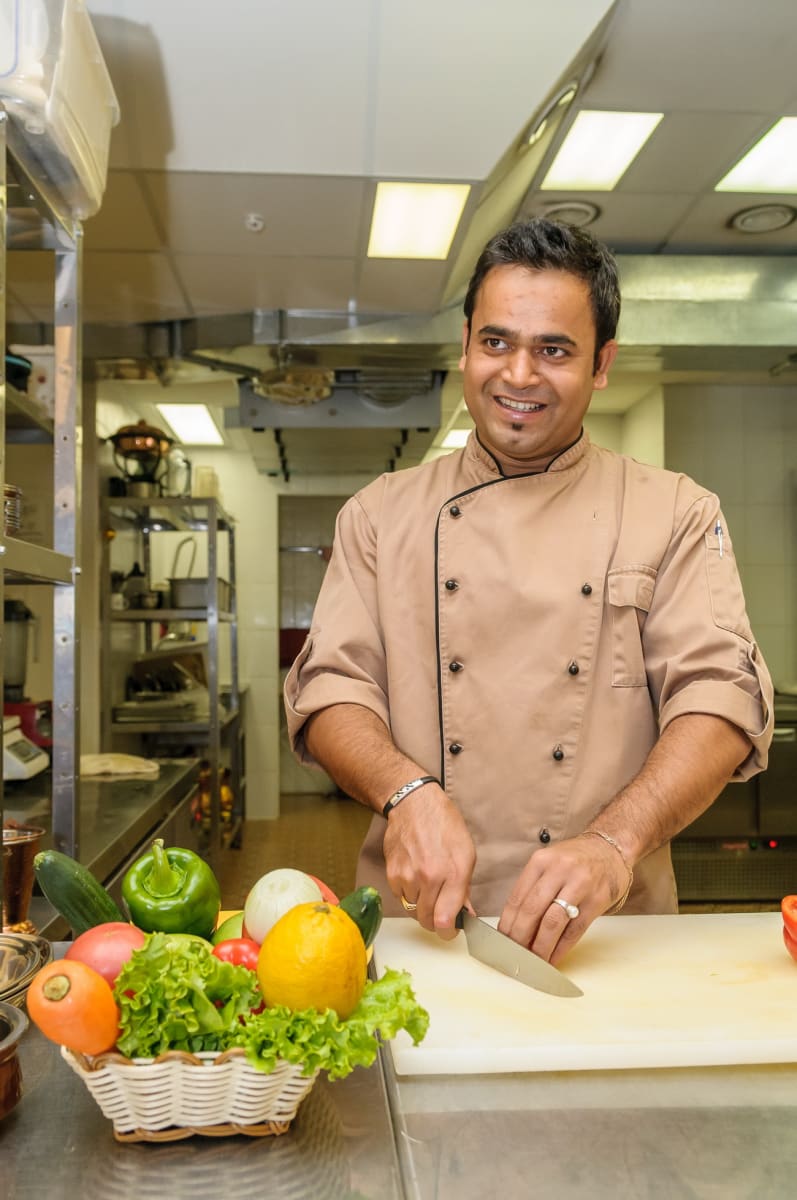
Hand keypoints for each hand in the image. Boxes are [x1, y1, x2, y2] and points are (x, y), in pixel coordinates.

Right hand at [383, 784, 475, 939]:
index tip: (451, 929)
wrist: (414, 805)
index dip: (449, 932)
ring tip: (428, 886)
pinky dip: (408, 894)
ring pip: (413, 910)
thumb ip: (465, 888)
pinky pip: (401, 897)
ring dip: (421, 906)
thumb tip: (465, 913)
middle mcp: (430, 877)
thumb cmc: (444, 826)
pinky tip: (415, 877)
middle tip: (441, 912)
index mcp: (454, 873)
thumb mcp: (466, 854)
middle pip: (427, 921)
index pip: (446, 920)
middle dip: (435, 922)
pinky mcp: (392, 873)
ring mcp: (408, 876)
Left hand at [498, 835, 628, 964]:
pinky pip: (575, 930)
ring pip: (553, 923)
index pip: (517, 897)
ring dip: (540, 946)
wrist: (611, 849)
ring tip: (533, 960)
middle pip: (532, 910)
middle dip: (520, 937)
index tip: (502, 940)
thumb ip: (533, 887)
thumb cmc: (575, 860)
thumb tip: (514, 924)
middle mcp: (559, 870)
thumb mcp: (549, 863)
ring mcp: (580, 885)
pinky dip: (561, 948)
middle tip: (515, 954)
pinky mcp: (597, 900)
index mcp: (541, 861)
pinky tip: (553, 958)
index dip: (508, 923)